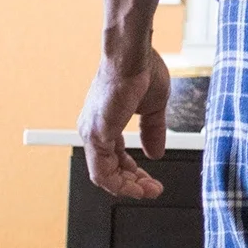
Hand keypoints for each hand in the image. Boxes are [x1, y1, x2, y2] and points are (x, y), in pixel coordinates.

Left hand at [78, 51, 171, 198]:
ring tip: (148, 191)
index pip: (115, 157)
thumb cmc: (140, 71)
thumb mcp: (153, 108)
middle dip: (133, 183)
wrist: (133, 56)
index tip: (150, 179)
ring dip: (128, 186)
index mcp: (105, 123)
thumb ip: (152, 132)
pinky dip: (120, 183)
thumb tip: (155, 153)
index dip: (133, 171)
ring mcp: (92, 133)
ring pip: (104, 175)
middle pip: (109, 169)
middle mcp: (93, 130)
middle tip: (152, 190)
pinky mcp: (95, 135)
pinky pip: (102, 172)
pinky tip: (137, 185)